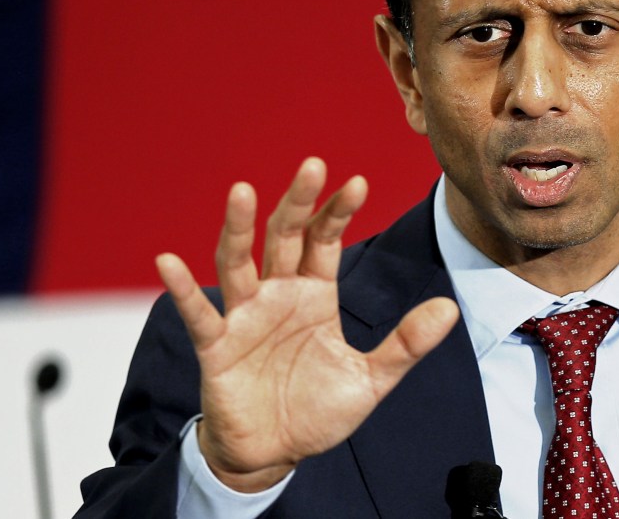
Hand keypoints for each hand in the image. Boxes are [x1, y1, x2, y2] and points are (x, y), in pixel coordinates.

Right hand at [156, 157, 458, 491]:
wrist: (275, 454)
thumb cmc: (318, 410)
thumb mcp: (371, 379)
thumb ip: (406, 343)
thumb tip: (450, 308)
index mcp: (315, 295)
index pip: (326, 240)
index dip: (339, 212)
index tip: (358, 183)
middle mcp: (278, 295)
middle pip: (285, 237)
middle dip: (298, 202)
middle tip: (313, 164)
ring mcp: (244, 317)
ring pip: (238, 262)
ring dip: (239, 228)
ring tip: (242, 191)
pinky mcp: (216, 347)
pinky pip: (198, 314)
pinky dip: (183, 289)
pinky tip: (168, 263)